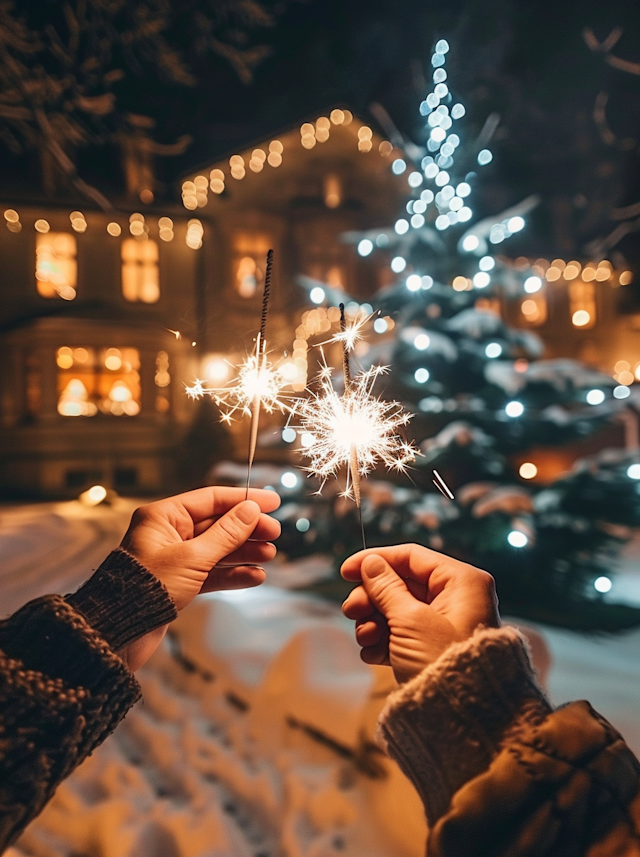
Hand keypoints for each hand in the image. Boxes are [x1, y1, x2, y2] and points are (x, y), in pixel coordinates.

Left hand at [118, 487, 280, 670]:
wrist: (120, 632)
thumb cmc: (148, 588)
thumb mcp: (193, 557)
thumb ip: (226, 533)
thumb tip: (250, 510)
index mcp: (164, 517)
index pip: (211, 499)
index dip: (243, 499)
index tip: (272, 502)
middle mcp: (168, 534)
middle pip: (217, 524)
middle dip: (247, 529)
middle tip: (274, 534)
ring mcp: (174, 559)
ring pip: (217, 549)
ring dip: (244, 552)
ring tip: (269, 556)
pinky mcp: (179, 583)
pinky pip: (211, 573)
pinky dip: (233, 574)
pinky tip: (255, 577)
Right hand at [341, 544, 498, 683]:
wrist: (462, 719)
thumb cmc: (442, 661)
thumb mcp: (410, 620)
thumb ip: (386, 588)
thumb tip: (371, 564)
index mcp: (461, 581)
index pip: (411, 556)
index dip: (375, 560)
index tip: (345, 571)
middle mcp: (457, 598)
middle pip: (401, 583)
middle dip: (371, 598)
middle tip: (351, 611)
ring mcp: (445, 624)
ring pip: (397, 609)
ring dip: (374, 622)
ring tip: (366, 639)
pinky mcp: (434, 648)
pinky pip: (402, 633)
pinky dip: (384, 640)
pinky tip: (373, 654)